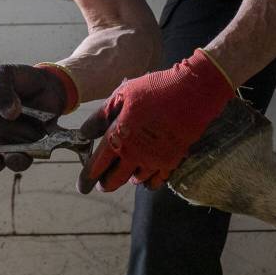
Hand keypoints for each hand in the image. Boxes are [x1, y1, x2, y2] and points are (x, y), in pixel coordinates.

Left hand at [77, 49, 233, 192]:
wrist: (192, 92)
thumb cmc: (155, 89)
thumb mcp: (123, 95)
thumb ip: (101, 116)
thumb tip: (85, 133)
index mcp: (119, 137)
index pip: (97, 166)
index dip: (87, 178)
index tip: (82, 185)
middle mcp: (135, 154)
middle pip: (114, 181)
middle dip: (106, 183)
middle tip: (102, 182)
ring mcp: (155, 160)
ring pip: (135, 181)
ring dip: (127, 178)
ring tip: (126, 172)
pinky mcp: (172, 161)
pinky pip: (156, 181)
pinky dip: (148, 181)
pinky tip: (145, 175)